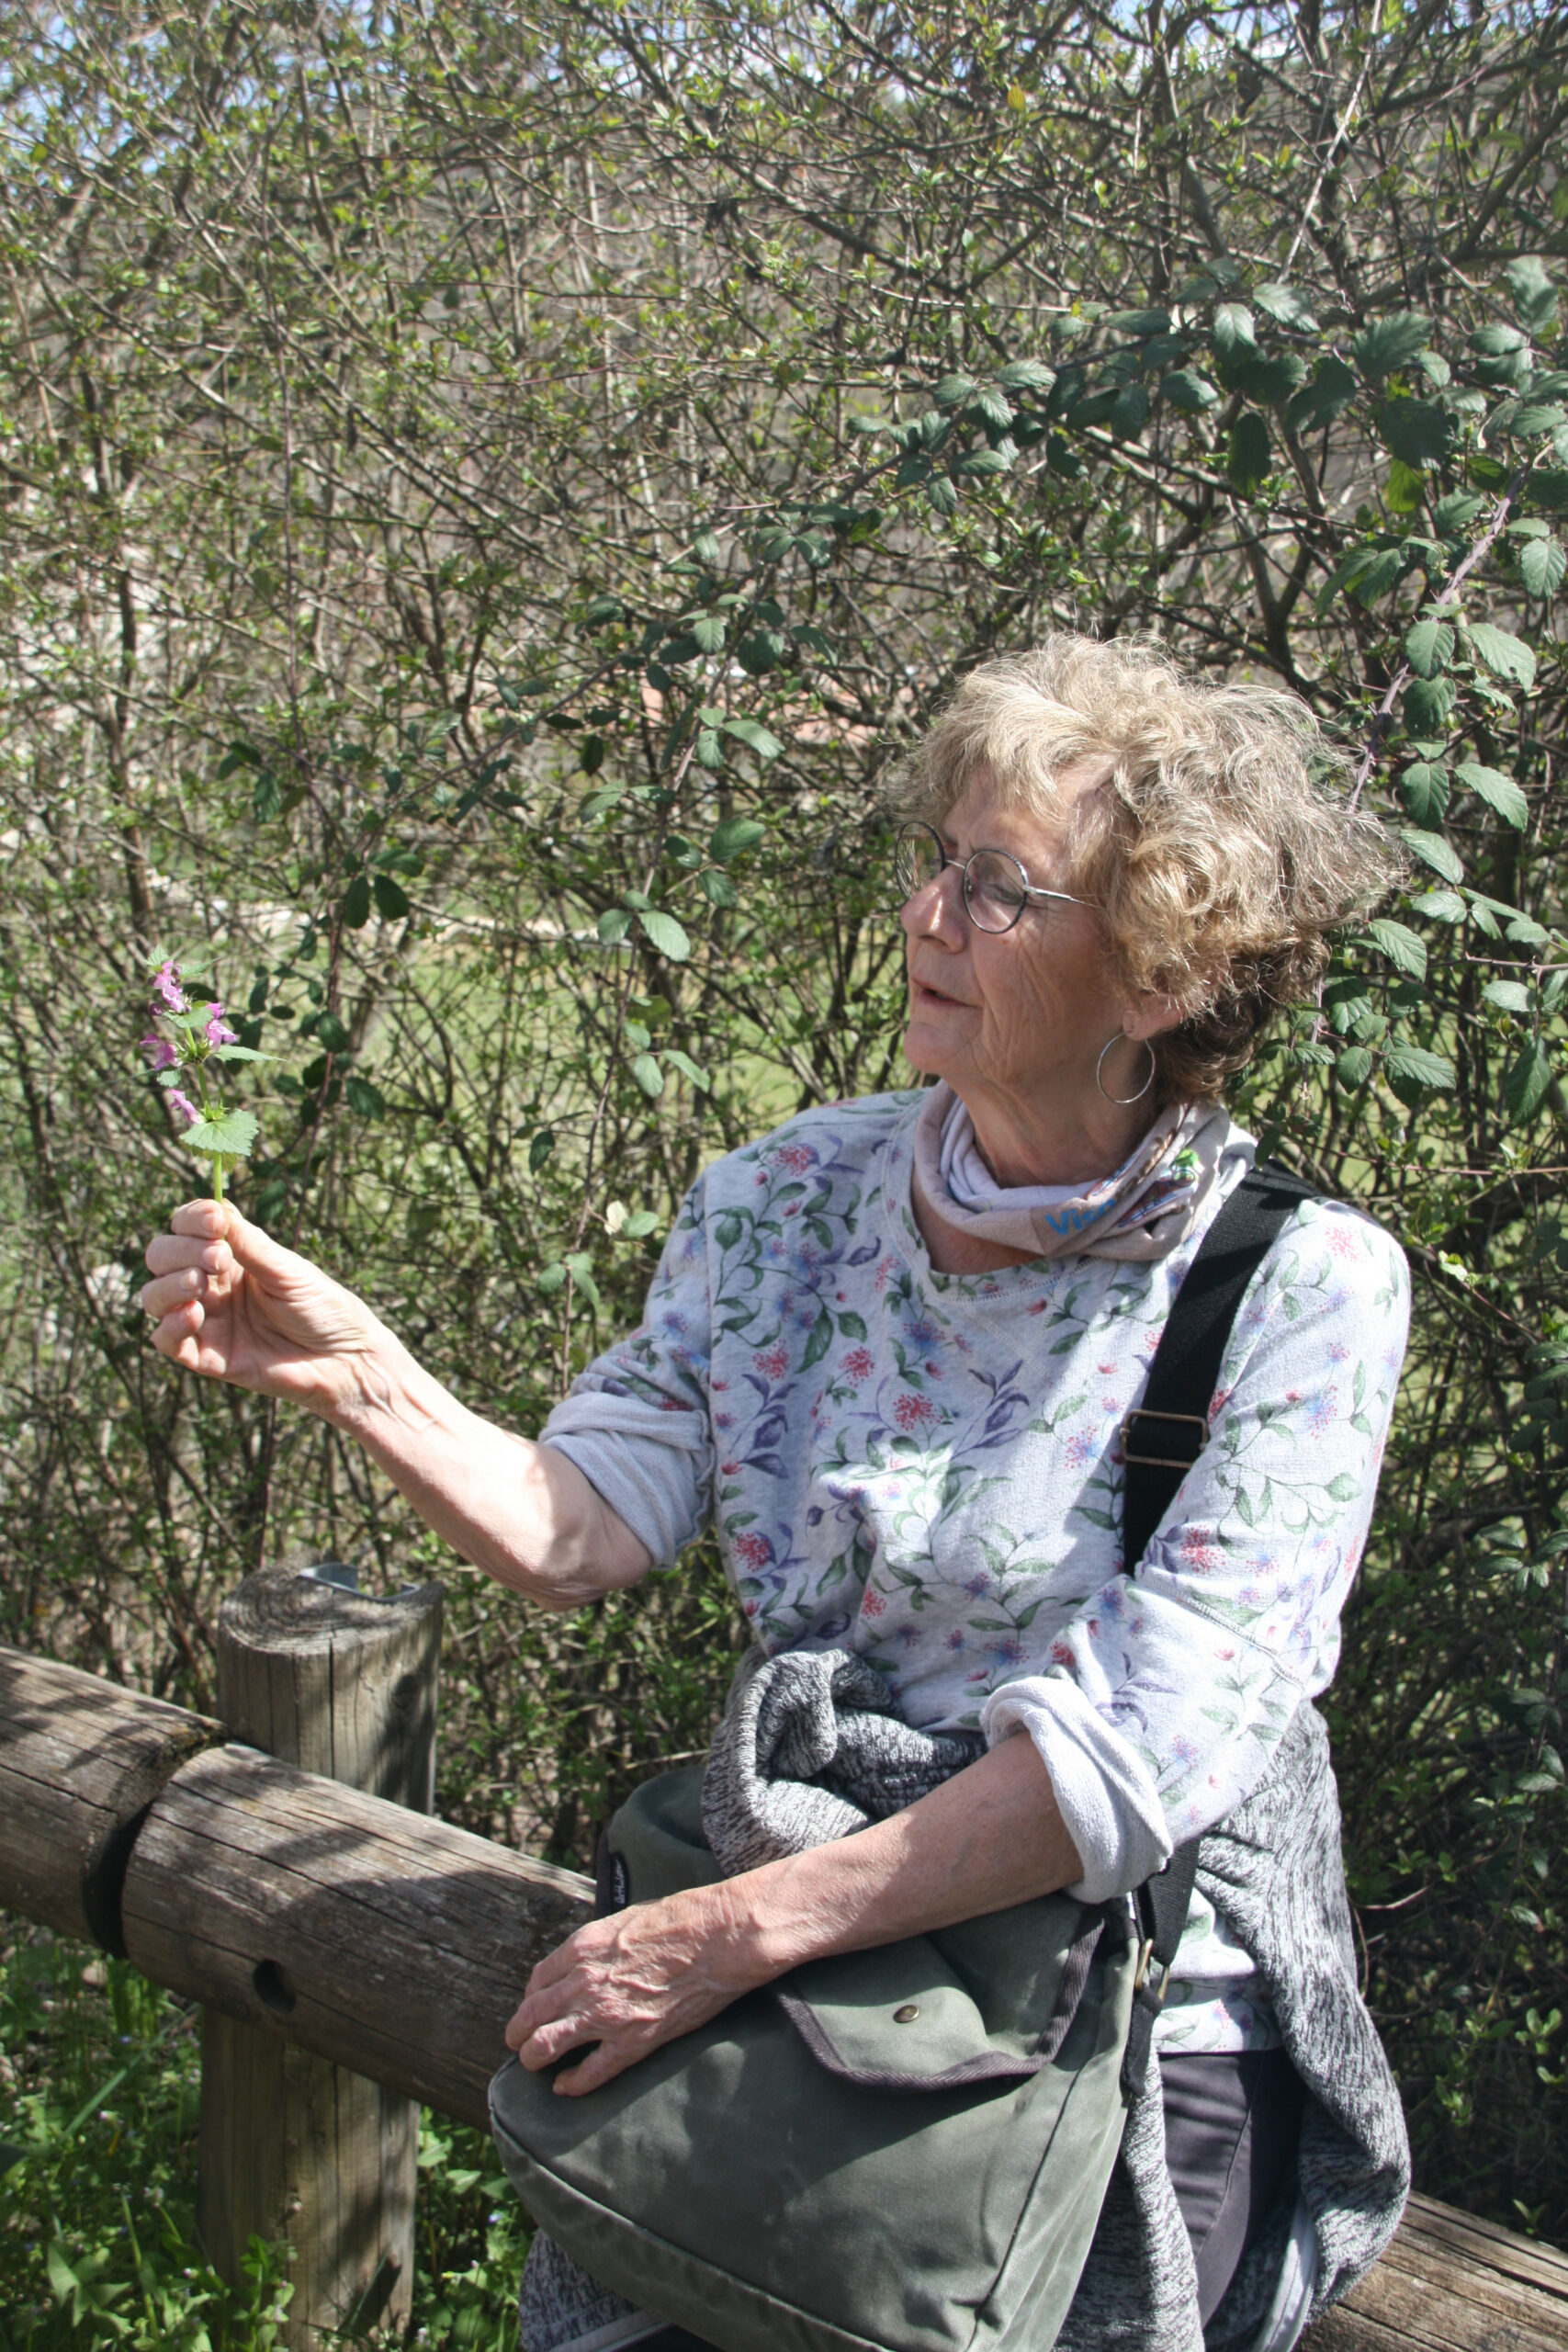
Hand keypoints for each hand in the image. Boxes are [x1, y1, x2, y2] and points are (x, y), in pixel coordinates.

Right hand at [140, 1199, 386, 1415]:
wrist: (345, 1359)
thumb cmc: (323, 1307)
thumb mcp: (286, 1268)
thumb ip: (247, 1242)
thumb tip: (213, 1205)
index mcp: (231, 1255)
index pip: (187, 1227)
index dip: (191, 1220)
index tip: (213, 1221)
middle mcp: (212, 1284)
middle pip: (162, 1256)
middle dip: (180, 1251)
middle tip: (218, 1258)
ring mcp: (207, 1319)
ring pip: (155, 1297)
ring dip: (168, 1285)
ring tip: (199, 1283)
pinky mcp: (207, 1357)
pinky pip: (166, 1341)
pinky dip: (170, 1326)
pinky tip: (193, 1314)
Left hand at [505, 1886, 763, 2095]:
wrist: (718, 1937)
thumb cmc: (679, 1920)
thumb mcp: (625, 1919)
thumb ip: (598, 1944)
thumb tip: (588, 1961)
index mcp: (582, 1948)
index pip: (537, 1981)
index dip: (530, 1999)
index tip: (533, 2009)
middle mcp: (584, 1982)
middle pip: (530, 2016)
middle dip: (518, 2033)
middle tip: (517, 2044)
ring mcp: (606, 2015)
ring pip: (546, 2047)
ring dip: (532, 2059)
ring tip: (533, 2065)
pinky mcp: (633, 2041)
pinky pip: (589, 2073)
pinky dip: (571, 2084)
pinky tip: (565, 2088)